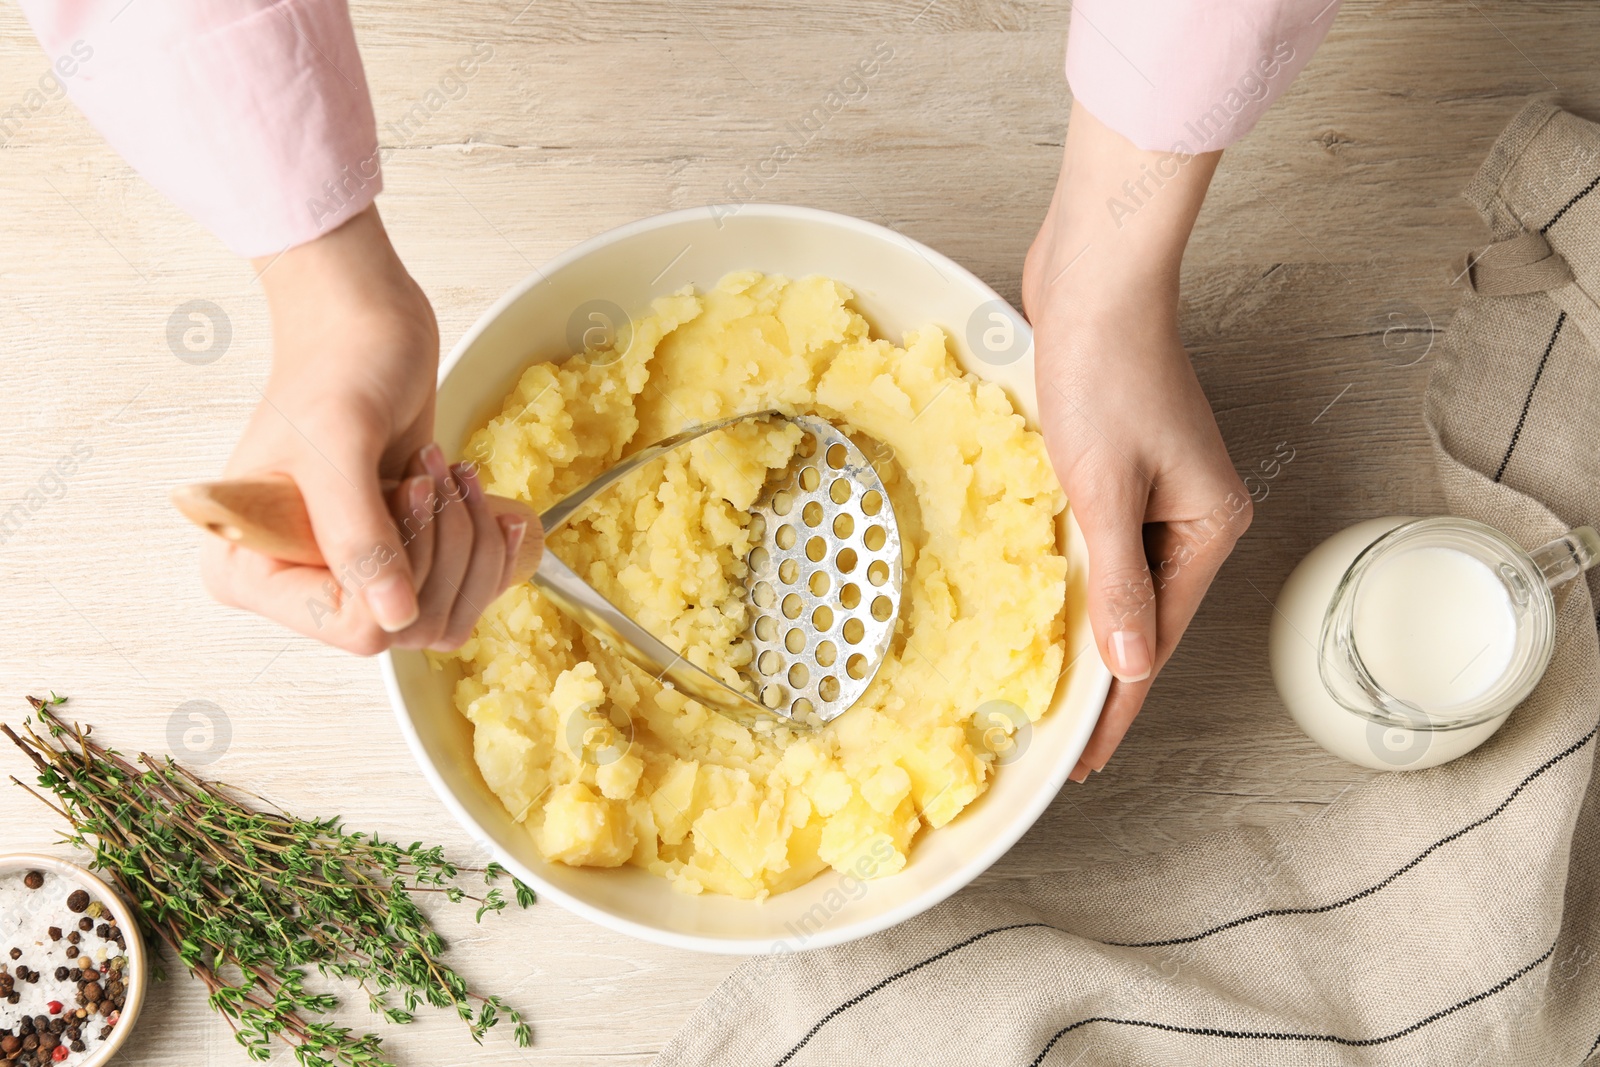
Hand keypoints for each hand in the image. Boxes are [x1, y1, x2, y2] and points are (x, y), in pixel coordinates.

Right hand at [199, 205, 524, 653]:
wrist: (366, 327)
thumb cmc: (339, 367)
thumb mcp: (340, 445)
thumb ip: (357, 535)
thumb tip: (393, 618)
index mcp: (247, 571)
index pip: (353, 628)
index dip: (405, 572)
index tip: (402, 494)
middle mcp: (295, 584)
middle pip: (406, 628)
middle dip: (443, 550)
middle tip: (429, 474)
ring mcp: (348, 574)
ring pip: (441, 616)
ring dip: (467, 543)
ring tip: (448, 475)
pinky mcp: (396, 557)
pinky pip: (459, 593)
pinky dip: (484, 546)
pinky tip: (479, 496)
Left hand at [1022, 103, 1250, 780]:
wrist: (1095, 280)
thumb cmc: (1104, 376)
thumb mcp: (1106, 491)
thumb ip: (1117, 583)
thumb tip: (1128, 667)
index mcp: (1208, 526)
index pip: (1156, 641)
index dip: (1117, 708)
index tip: (1084, 761)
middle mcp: (1196, 513)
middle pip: (1143, 615)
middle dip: (1102, 676)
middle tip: (1057, 738)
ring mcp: (1160, 487)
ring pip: (1119, 579)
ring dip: (1085, 625)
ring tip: (1048, 687)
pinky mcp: (1122, 462)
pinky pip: (1101, 539)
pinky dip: (1076, 575)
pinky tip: (1046, 600)